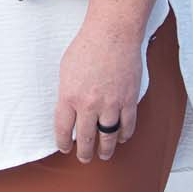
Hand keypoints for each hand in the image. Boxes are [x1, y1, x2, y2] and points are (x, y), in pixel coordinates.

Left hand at [53, 9, 143, 163]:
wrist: (113, 33)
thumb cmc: (87, 46)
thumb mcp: (65, 70)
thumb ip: (67, 93)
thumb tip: (70, 111)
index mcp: (69, 96)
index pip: (63, 129)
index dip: (63, 142)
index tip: (65, 147)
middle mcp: (89, 104)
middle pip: (86, 138)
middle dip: (84, 152)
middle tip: (85, 158)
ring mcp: (110, 103)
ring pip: (108, 136)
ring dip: (106, 149)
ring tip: (104, 154)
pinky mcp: (128, 100)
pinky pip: (127, 125)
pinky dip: (124, 135)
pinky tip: (121, 138)